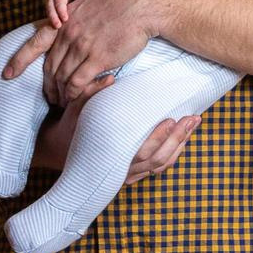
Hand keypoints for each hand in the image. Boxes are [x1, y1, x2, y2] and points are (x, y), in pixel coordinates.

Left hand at [1, 0, 155, 105]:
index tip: (7, 74)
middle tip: (49, 97)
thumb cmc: (118, 2)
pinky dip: (73, 94)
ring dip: (60, 93)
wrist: (140, 2)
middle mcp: (68, 34)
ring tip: (62, 102)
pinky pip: (78, 82)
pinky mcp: (98, 58)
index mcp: (64, 21)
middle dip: (47, 85)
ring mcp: (82, 47)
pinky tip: (74, 99)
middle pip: (49, 67)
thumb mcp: (86, 5)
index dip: (19, 60)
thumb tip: (67, 29)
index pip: (35, 43)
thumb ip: (74, 20)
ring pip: (61, 77)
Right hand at [33, 107, 200, 182]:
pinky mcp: (132, 173)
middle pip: (157, 159)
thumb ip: (91, 94)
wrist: (58, 151)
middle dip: (178, 138)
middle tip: (193, 118)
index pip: (141, 152)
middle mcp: (121, 169)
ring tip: (193, 123)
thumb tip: (109, 78)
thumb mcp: (76, 110)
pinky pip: (157, 168)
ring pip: (160, 165)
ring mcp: (128, 174)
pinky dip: (172, 155)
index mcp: (109, 154)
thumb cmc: (70, 128)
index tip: (172, 119)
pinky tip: (183, 139)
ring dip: (180, 145)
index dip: (159, 137)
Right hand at [46, 0, 96, 27]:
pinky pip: (50, 15)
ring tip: (57, 30)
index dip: (61, 10)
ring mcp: (49, 3)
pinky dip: (52, 22)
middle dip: (53, 17)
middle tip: (58, 26)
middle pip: (50, 8)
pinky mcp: (50, 8)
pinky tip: (57, 31)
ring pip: (49, 13)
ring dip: (52, 21)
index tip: (65, 18)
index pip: (59, 1)